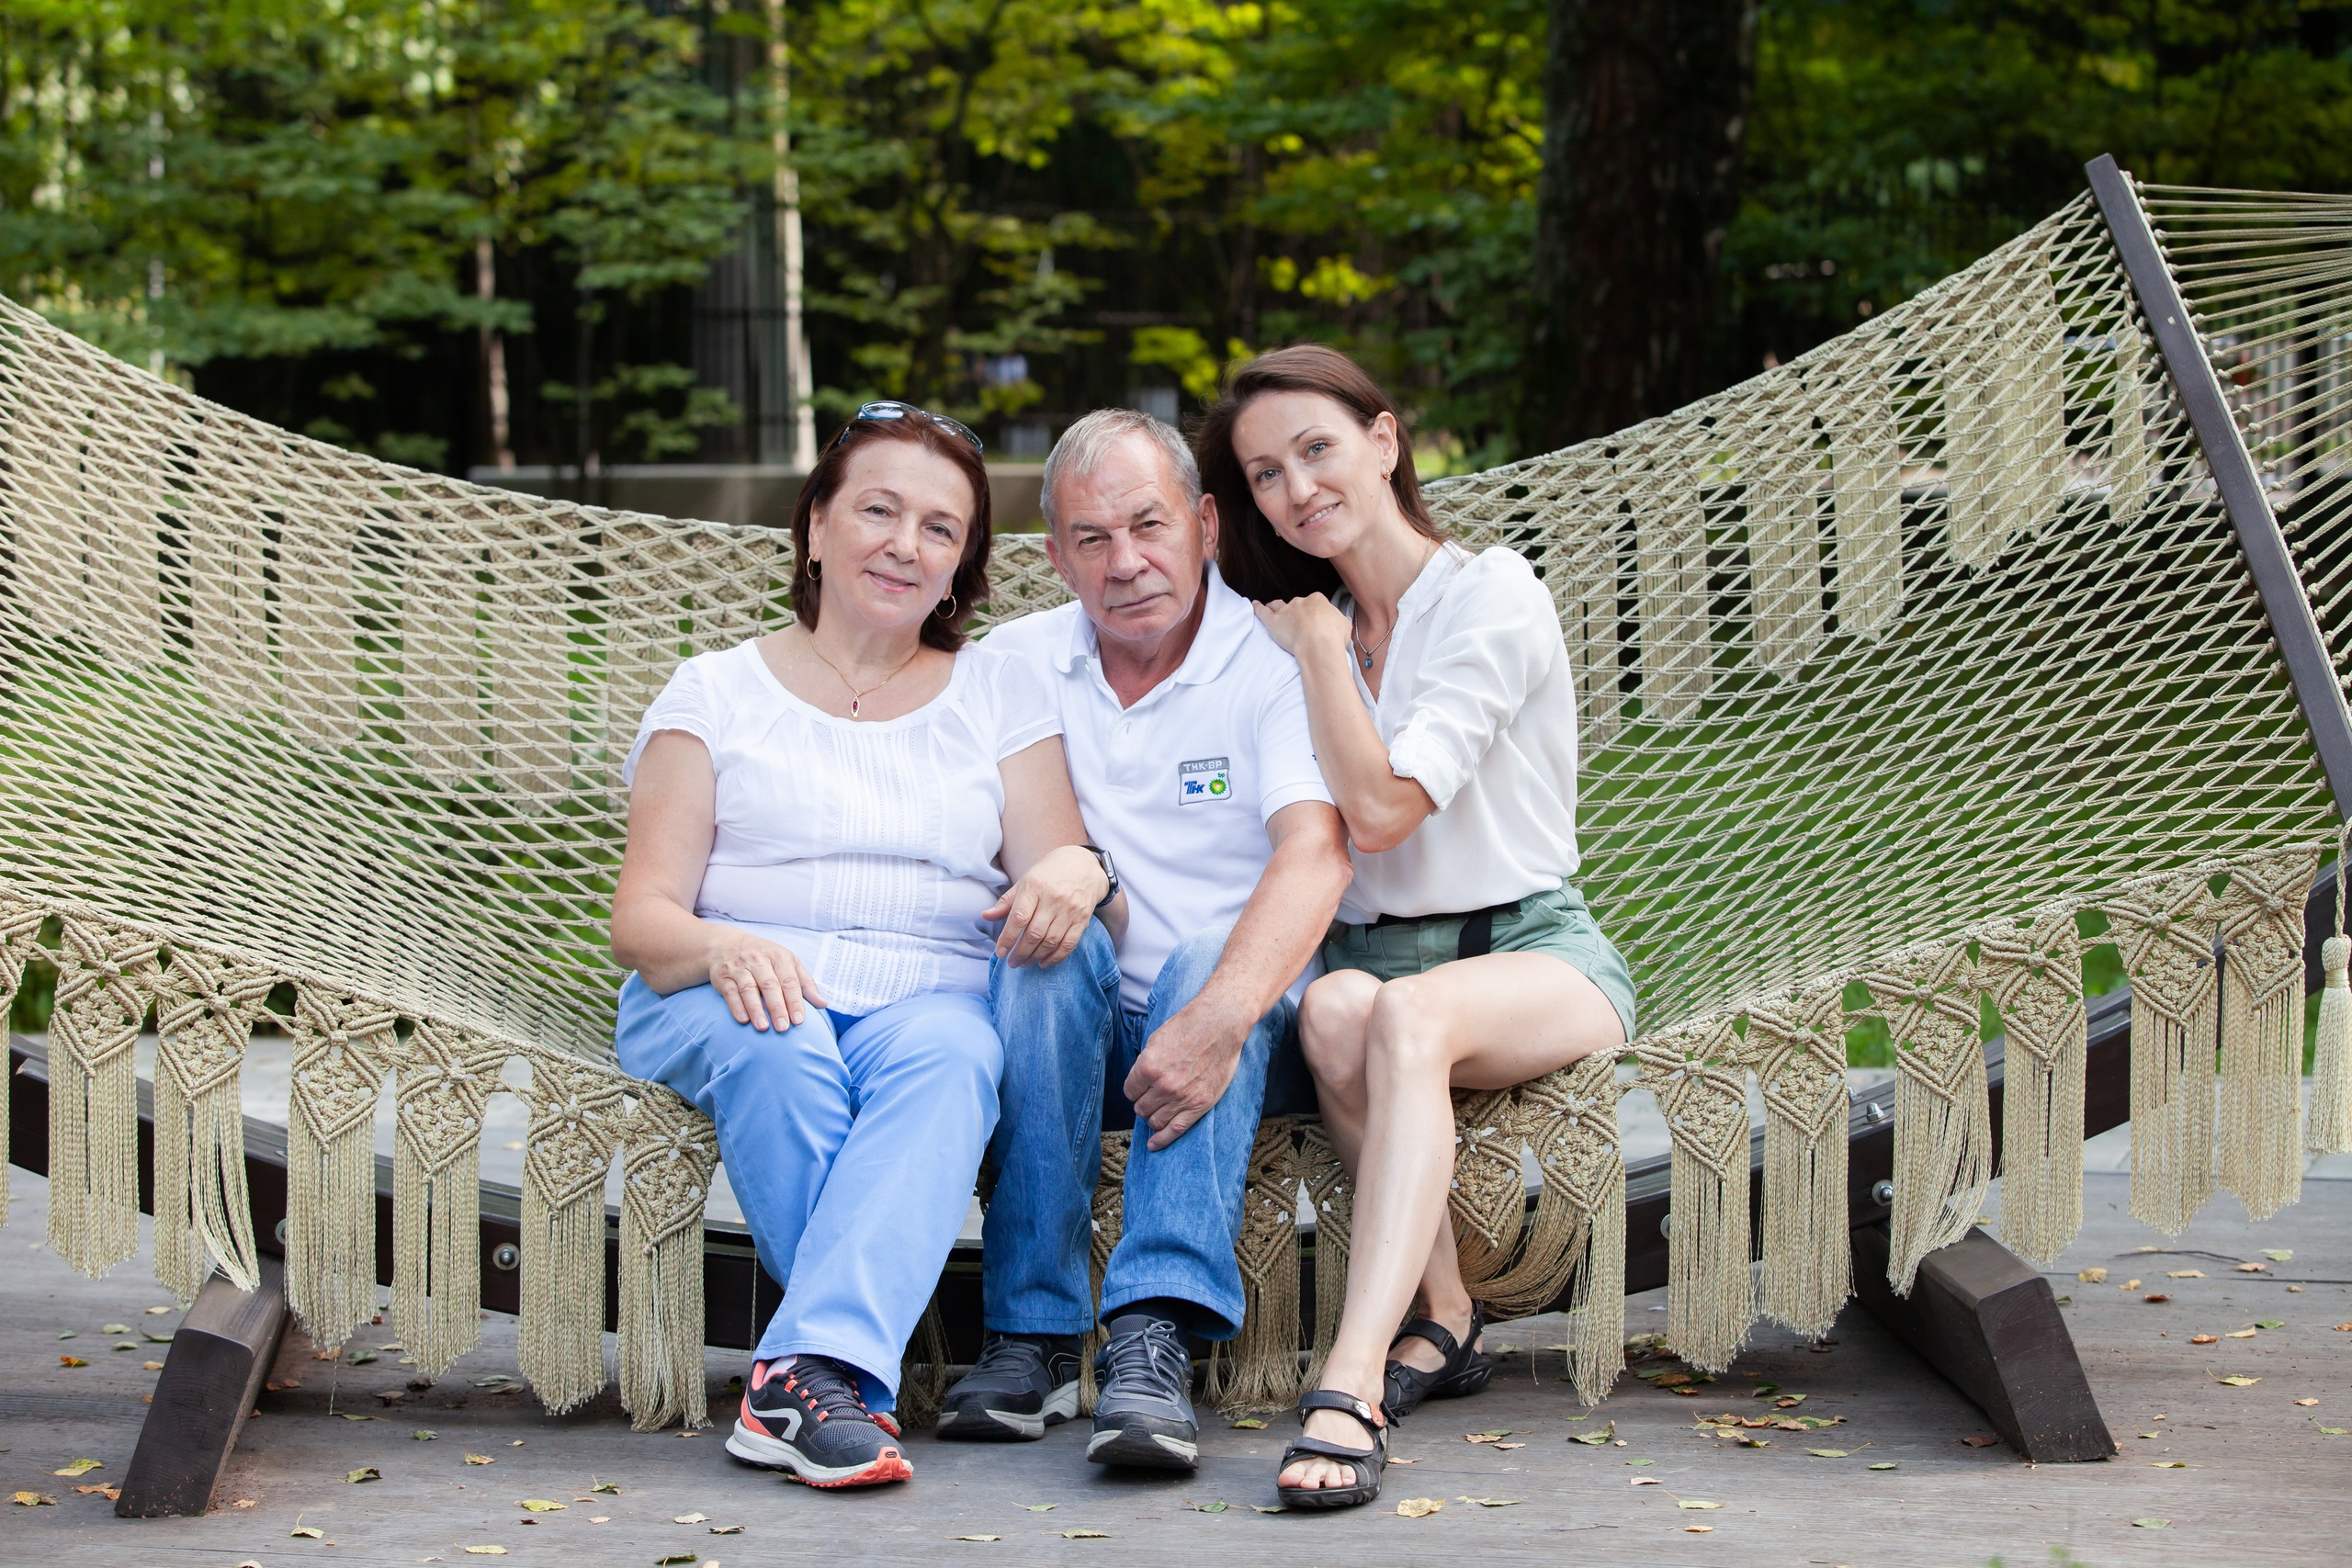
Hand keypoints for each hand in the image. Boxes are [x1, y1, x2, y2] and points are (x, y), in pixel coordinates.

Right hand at [705, 926, 823, 1030]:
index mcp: (779, 957)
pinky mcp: (723, 976)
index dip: (795, 1001)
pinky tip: (743, 1020)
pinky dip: (736, 1006)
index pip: (789, 980)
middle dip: (777, 1007)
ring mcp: (739, 967)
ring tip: (763, 1027)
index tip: (799, 1020)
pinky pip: (730, 992)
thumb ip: (805, 983)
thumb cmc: (765, 958)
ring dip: (756, 1009)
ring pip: (748, 988)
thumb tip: (822, 1004)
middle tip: (783, 1027)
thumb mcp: (788, 963)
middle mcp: (759, 960)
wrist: (726, 945)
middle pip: (770, 985)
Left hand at [985, 843, 1106, 968]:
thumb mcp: (1025, 881)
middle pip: (1034, 934)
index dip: (1008, 938)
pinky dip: (1055, 957)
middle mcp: (1053, 898)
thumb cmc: (1048, 874)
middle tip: (1012, 963)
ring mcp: (1070, 909)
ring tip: (1024, 963)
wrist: (1083, 866)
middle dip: (1020, 953)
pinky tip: (1043, 962)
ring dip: (1035, 957)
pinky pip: (1069, 944)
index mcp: (1035, 886)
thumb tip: (986, 916)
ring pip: (1050, 942)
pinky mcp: (1082, 919)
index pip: (1019, 917)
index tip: (1000, 952)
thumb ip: (1006, 902)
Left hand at [1124, 995, 1251, 1150]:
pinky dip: (1162, 1140)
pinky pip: (1176, 1129)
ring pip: (1155, 1121)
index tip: (1140, 1088)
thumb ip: (1146, 1065)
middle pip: (1141, 1108)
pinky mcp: (1200, 1104)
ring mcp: (1182, 1097)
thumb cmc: (1188, 1027)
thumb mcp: (1156, 1040)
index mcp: (1148, 1066)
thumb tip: (1139, 1083)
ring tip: (1157, 1112)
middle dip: (1143, 1104)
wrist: (1220, 1024)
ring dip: (1153, 1118)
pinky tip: (1154, 1144)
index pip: (1130, 1091)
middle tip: (1150, 1098)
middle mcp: (1163, 1085)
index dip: (1134, 1090)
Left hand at [1253, 593, 1351, 659]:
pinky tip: (1255, 605)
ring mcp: (1285, 611)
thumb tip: (1337, 623)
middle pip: (1297, 605)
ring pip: (1278, 605)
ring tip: (1273, 608)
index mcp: (1318, 600)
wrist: (1319, 645)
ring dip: (1276, 606)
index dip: (1314, 613)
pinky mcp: (1272, 621)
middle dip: (1297, 613)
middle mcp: (1300, 602)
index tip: (1315, 622)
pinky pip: (1262, 611)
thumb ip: (1338, 621)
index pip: (1314, 603)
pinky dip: (1258, 608)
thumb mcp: (1344, 625)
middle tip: (1299, 625)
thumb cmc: (1333, 637)